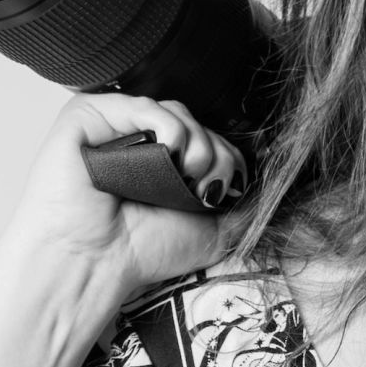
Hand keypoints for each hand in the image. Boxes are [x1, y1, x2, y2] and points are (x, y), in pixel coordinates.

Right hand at [2, 94, 244, 300]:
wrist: (93, 263)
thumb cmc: (139, 250)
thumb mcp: (212, 231)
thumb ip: (243, 205)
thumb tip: (276, 184)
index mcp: (164, 164)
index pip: (211, 140)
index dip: (227, 161)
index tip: (220, 192)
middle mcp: (139, 141)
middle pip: (200, 124)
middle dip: (215, 156)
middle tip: (201, 189)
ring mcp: (114, 125)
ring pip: (178, 111)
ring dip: (197, 144)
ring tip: (184, 178)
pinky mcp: (88, 114)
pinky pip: (145, 103)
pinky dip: (170, 126)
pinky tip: (169, 153)